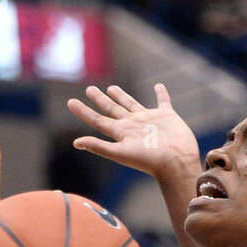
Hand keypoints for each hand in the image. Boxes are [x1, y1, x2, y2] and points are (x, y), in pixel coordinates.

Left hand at [67, 83, 199, 178]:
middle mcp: (132, 124)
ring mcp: (149, 119)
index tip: (70, 102)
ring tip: (111, 88)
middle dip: (100, 100)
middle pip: (112, 109)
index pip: (97, 120)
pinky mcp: (167, 116)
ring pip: (131, 104)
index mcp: (121, 132)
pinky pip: (163, 101)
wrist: (176, 161)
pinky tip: (158, 86)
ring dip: (122, 96)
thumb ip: (99, 147)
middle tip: (89, 89)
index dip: (83, 111)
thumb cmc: (149, 160)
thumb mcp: (120, 153)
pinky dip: (161, 93)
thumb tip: (76, 143)